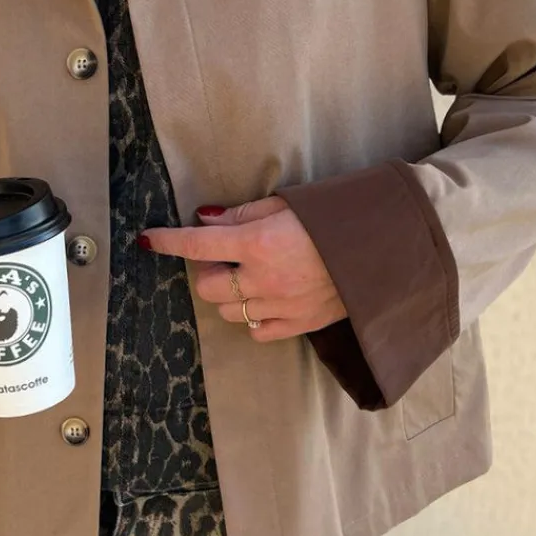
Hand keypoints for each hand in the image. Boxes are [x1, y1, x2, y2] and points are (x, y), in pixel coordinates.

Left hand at [140, 196, 347, 342]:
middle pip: (208, 287)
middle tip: (225, 255)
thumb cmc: (337, 216)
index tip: (149, 240)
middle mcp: (265, 278)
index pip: (198, 244)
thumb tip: (205, 220)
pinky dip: (254, 317)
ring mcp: (282, 306)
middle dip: (209, 270)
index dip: (168, 241)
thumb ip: (242, 216)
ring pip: (230, 312)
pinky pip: (259, 331)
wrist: (386, 246)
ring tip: (248, 276)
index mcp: (259, 243)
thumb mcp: (287, 204)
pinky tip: (265, 299)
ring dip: (229, 294)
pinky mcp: (300, 324)